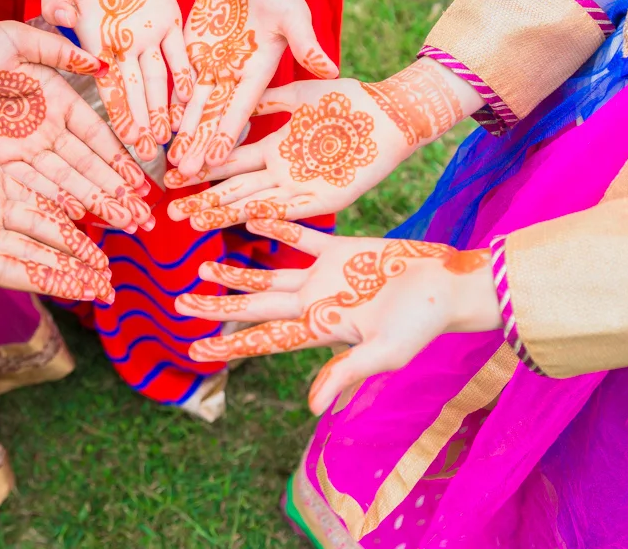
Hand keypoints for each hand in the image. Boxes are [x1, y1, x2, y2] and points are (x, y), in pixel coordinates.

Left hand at [0, 20, 154, 231]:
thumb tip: (100, 62)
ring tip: (120, 223)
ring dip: (91, 203)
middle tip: (142, 215)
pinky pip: (29, 187)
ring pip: (63, 182)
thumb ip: (57, 51)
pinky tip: (77, 219)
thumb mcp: (16, 40)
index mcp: (55, 99)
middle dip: (114, 191)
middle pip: (85, 166)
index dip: (118, 158)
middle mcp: (44, 129)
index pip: (94, 135)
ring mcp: (21, 149)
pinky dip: (53, 203)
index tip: (141, 181)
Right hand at [0, 103, 114, 304]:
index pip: (18, 272)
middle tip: (110, 288)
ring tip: (106, 261)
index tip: (89, 292)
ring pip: (44, 229)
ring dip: (75, 246)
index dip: (55, 282)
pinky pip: (38, 197)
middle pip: (38, 257)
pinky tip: (90, 219)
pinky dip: (63, 209)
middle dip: (73, 272)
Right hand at [42, 0, 189, 162]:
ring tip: (171, 133)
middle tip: (151, 153)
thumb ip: (55, 3)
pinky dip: (184, 69)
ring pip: (158, 77)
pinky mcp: (169, 18)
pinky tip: (191, 94)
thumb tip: (59, 15)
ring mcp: (148, 36)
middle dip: (143, 122)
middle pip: (136, 92)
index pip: (108, 88)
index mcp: (97, 47)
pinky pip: (178, 48)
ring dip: (164, 105)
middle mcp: (125, 49)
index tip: (125, 138)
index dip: (118, 113)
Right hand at [166, 58, 465, 229]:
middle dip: (202, 199)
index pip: (230, 161)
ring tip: (195, 222)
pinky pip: (292, 210)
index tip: (173, 173)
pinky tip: (243, 219)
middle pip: (234, 188)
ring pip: (254, 202)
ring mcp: (302, 186)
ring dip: (225, 212)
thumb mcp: (303, 94)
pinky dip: (268, 215)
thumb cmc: (350, 100)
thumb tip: (240, 93)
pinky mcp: (326, 198)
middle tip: (169, 212)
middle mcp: (282, 171)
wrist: (392, 113)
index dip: (202, 168)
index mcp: (275, 148)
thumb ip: (271, 100)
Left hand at [169, 0, 338, 178]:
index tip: (217, 157)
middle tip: (186, 172)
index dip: (228, 132)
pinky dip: (170, 103)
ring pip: (194, 104)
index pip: (240, 107)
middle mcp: (234, 75)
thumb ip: (305, 43)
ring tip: (170, 159)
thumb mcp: (294, 14)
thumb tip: (331, 69)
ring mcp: (212, 66)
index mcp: (258, 71)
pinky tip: (159, 124)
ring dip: (183, 130)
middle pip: (214, 114)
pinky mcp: (194, 53)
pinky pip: (180, 82)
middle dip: (200, 142)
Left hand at [173, 219, 498, 413]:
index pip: (263, 339)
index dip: (228, 345)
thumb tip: (311, 408)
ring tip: (202, 264)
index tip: (193, 349)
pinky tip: (250, 218)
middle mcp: (315, 304)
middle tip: (178, 302)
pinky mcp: (341, 250)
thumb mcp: (385, 353)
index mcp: (319, 329)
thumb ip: (346, 373)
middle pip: (255, 304)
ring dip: (237, 269)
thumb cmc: (421, 324)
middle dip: (217, 305)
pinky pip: (300, 237)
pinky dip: (276, 226)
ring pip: (269, 271)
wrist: (450, 286)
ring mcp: (325, 276)